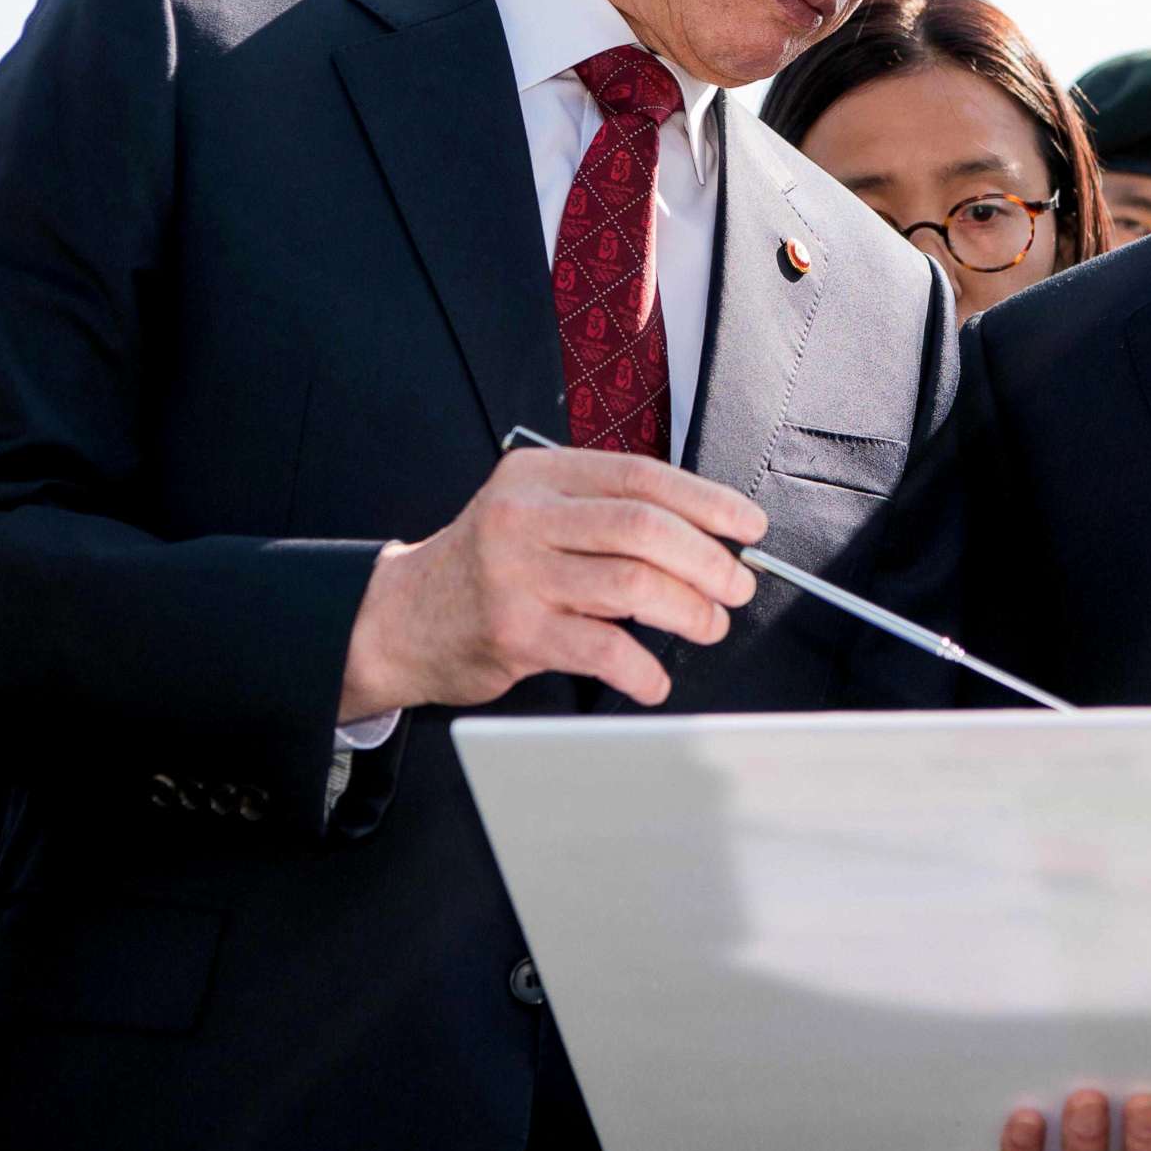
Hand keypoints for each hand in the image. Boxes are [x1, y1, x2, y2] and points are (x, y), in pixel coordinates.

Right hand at [338, 447, 765, 717]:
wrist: (401, 621)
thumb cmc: (488, 567)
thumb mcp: (536, 512)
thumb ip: (605, 513)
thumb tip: (709, 537)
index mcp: (541, 473)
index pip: (642, 476)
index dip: (707, 501)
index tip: (749, 526)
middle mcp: (525, 515)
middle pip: (644, 528)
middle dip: (708, 560)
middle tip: (737, 587)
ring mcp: (516, 573)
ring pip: (632, 585)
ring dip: (688, 610)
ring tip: (709, 625)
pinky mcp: (513, 632)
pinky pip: (602, 649)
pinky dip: (643, 669)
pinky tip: (654, 678)